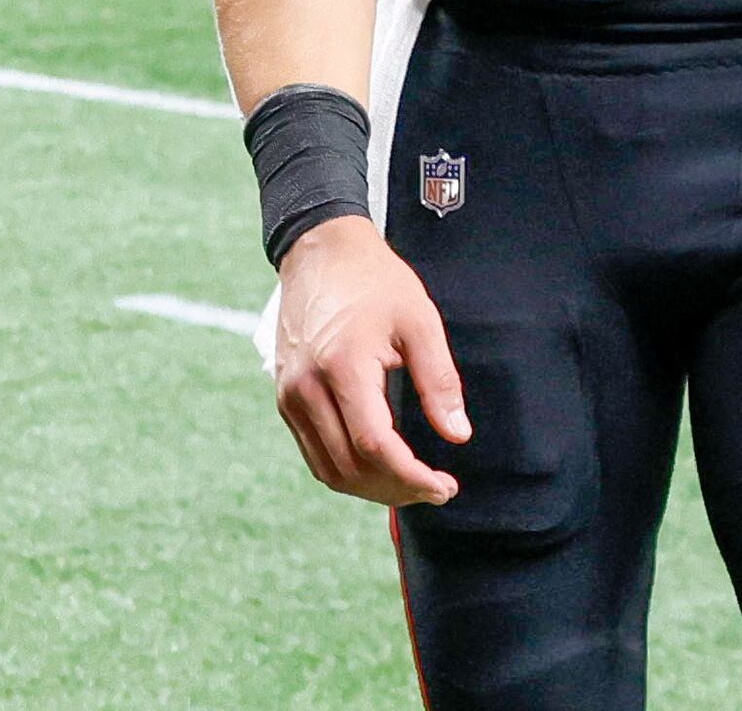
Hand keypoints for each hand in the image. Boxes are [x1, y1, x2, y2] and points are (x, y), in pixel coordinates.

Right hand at [270, 216, 470, 505]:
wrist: (319, 252)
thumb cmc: (375, 281)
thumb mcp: (419, 321)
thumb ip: (439, 381)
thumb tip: (457, 435)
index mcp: (342, 366)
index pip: (374, 446)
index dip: (412, 477)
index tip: (445, 485)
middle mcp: (306, 388)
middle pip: (350, 468)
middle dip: (397, 490)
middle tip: (436, 488)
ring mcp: (289, 396)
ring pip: (328, 470)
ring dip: (371, 489)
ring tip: (410, 483)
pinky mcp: (284, 397)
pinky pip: (314, 454)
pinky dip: (347, 471)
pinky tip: (380, 466)